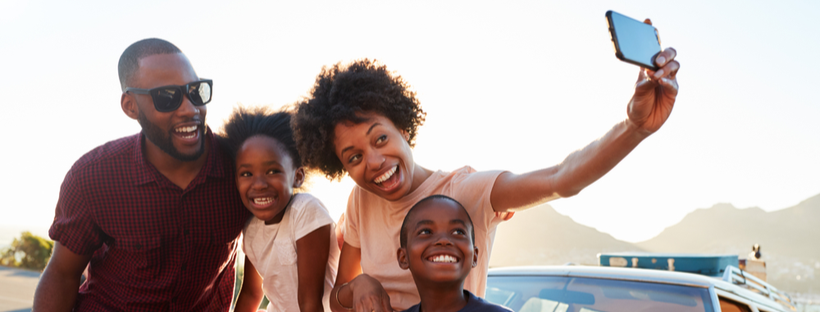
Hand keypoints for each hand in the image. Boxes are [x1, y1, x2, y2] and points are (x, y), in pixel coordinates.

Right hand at [349, 274, 392, 311]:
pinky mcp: (355, 306)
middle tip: (377, 310)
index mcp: (375, 297)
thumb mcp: (383, 294)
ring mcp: (359, 303)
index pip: (378, 311)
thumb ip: (388, 306)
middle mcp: (366, 300)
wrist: (361, 281)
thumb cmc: (375, 288)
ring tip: (371, 310)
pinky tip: (367, 309)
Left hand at [627, 19, 679, 134]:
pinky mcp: (672, 92)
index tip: (648, 21)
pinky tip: (661, 82)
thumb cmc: (636, 105)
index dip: (652, 34)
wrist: (640, 123)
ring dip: (666, 68)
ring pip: (674, 66)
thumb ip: (644, 82)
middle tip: (656, 61)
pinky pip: (673, 83)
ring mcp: (667, 80)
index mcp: (646, 67)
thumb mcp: (636, 92)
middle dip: (665, 54)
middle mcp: (659, 71)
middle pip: (668, 54)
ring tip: (656, 75)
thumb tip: (652, 73)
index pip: (651, 48)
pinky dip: (667, 81)